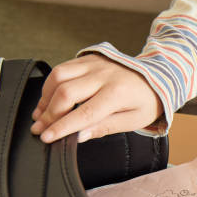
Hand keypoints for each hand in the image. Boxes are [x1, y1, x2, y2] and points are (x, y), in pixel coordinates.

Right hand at [30, 54, 162, 142]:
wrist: (156, 78)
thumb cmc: (145, 102)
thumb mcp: (133, 120)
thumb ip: (105, 127)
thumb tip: (79, 136)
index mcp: (118, 93)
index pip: (84, 113)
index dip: (62, 126)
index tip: (47, 137)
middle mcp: (104, 75)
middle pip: (66, 92)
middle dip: (49, 114)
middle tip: (39, 129)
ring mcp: (95, 64)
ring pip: (59, 76)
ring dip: (45, 98)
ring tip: (41, 116)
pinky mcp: (88, 58)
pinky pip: (62, 68)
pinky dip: (51, 85)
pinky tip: (48, 100)